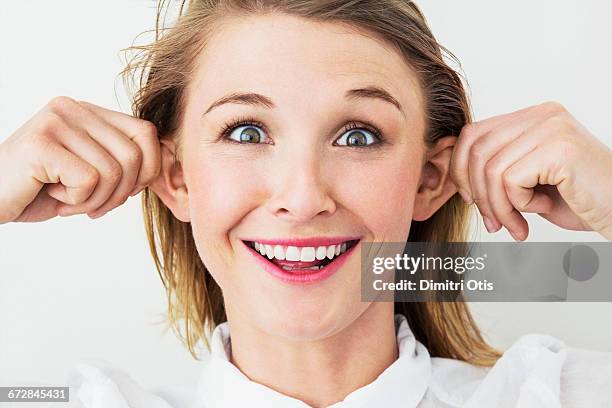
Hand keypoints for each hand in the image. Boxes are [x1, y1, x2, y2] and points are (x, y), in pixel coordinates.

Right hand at [0, 96, 160, 222]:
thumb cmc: (42, 189)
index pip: (146, 133)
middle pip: (135, 154)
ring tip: (67, 200)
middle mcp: (73, 108)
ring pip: (113, 171)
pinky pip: (88, 181)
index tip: (124, 191)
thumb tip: (168, 167)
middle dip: (121, 192)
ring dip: (95, 200)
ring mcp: (56, 122)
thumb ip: (124, 162)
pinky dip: (75, 201)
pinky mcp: (41, 143)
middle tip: (92, 205)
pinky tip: (51, 195)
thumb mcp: (92, 172)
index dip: (148, 170)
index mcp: (90, 112)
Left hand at [450, 101, 611, 240]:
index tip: (471, 199)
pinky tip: (539, 212)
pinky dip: (517, 205)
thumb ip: (497, 169)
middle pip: (477, 150)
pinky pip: (510, 180)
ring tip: (514, 224)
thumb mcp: (527, 179)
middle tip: (492, 222)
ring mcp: (552, 128)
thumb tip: (457, 176)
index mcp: (532, 117)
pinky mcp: (559, 148)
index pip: (474, 133)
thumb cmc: (578, 199)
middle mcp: (542, 114)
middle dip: (477, 193)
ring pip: (491, 169)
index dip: (461, 169)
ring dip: (497, 206)